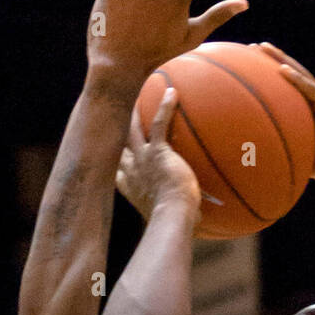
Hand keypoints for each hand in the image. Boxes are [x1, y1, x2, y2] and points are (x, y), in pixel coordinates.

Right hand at [116, 86, 200, 220]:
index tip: (116, 155)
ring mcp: (142, 158)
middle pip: (118, 144)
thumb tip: (200, 221)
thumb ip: (182, 215)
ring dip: (134, 111)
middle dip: (115, 130)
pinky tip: (173, 92)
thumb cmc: (176, 223)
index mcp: (130, 187)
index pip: (116, 171)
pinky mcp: (157, 151)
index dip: (114, 161)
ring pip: (132, 128)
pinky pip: (158, 123)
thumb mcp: (173, 219)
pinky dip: (165, 107)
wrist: (173, 216)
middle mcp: (131, 170)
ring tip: (137, 94)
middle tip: (116, 115)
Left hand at [257, 42, 314, 181]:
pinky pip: (309, 88)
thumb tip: (269, 164)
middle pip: (291, 74)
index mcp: (310, 111)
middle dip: (272, 59)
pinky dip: (296, 78)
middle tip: (252, 47)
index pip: (288, 88)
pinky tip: (281, 68)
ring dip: (280, 59)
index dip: (271, 76)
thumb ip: (292, 154)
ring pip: (298, 74)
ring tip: (262, 47)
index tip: (252, 67)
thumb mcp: (308, 159)